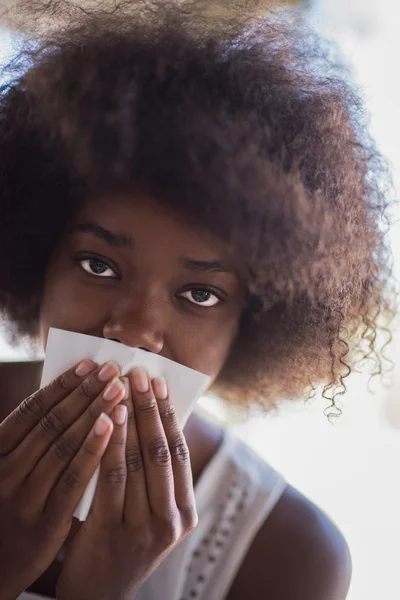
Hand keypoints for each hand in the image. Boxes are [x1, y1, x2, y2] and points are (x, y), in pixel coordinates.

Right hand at [0, 359, 126, 598]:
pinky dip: (94, 452)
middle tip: (113, 370)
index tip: (90, 363)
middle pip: (52, 423)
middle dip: (86, 393)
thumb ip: (33, 438)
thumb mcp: (9, 467)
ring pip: (64, 447)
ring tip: (119, 391)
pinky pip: (73, 481)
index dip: (63, 384)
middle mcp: (5, 471)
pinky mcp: (44, 522)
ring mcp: (23, 498)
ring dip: (95, 415)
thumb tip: (69, 395)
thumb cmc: (8, 505)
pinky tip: (113, 430)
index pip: (32, 410)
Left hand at [56, 368, 197, 599]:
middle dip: (150, 408)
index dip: (169, 414)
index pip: (180, 452)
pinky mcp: (111, 534)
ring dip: (129, 419)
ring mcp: (142, 530)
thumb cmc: (122, 542)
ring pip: (136, 461)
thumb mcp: (149, 513)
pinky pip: (110, 478)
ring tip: (120, 387)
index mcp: (185, 513)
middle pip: (160, 451)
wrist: (98, 596)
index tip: (160, 382)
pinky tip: (103, 419)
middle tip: (139, 373)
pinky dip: (108, 444)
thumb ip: (153, 476)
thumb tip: (150, 416)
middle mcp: (170, 521)